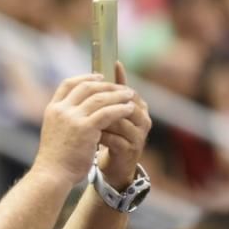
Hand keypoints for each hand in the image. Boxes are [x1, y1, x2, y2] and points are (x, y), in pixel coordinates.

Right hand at [33, 73, 136, 187]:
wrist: (51, 174)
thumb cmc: (55, 159)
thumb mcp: (55, 132)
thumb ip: (65, 120)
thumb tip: (81, 114)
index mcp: (52, 109)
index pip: (68, 84)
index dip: (85, 77)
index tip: (99, 76)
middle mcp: (61, 110)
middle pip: (86, 87)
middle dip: (105, 84)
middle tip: (120, 86)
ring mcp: (72, 118)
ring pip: (99, 98)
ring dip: (117, 94)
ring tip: (130, 95)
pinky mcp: (85, 128)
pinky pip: (107, 113)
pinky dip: (120, 108)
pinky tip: (129, 109)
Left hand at [98, 62, 151, 189]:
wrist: (113, 165)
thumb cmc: (112, 133)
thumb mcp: (111, 110)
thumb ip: (113, 90)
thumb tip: (116, 62)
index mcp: (141, 107)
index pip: (128, 91)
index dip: (112, 86)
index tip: (97, 81)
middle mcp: (144, 120)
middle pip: (125, 105)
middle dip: (105, 102)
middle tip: (86, 100)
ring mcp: (139, 136)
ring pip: (119, 121)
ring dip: (100, 118)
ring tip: (84, 117)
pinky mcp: (130, 151)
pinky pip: (114, 139)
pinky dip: (100, 135)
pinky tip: (88, 133)